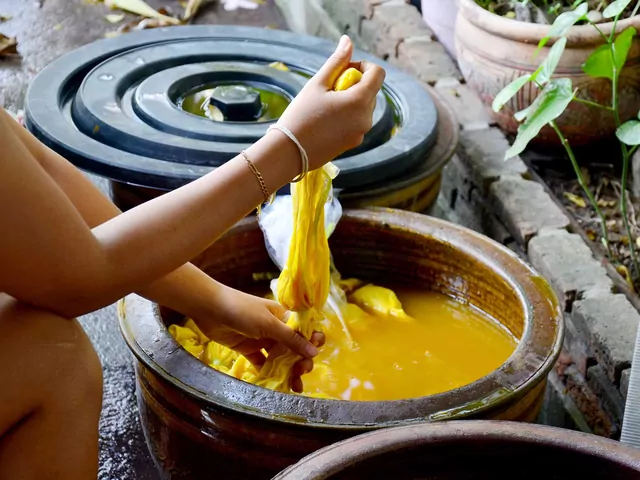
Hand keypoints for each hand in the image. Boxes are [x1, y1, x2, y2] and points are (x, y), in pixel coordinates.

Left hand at [191, 283, 324, 392]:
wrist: (210, 309)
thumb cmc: (242, 310)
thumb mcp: (269, 324)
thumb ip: (291, 339)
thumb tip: (315, 351)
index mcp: (284, 317)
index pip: (304, 331)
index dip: (312, 343)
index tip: (314, 355)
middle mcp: (276, 329)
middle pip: (294, 348)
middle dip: (301, 361)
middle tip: (301, 372)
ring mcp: (262, 340)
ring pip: (280, 358)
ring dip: (289, 371)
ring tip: (294, 386)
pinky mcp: (249, 350)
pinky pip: (263, 364)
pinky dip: (270, 374)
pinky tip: (276, 385)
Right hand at [272, 35, 385, 170]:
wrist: (289, 153)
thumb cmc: (300, 115)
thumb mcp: (318, 84)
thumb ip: (336, 61)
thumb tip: (348, 41)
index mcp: (360, 101)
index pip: (377, 73)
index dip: (362, 66)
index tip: (342, 72)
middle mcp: (366, 118)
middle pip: (370, 90)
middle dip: (353, 84)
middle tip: (328, 90)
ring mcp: (361, 133)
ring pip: (364, 106)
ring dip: (350, 100)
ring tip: (325, 106)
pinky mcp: (354, 142)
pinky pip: (357, 121)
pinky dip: (347, 115)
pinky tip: (325, 120)